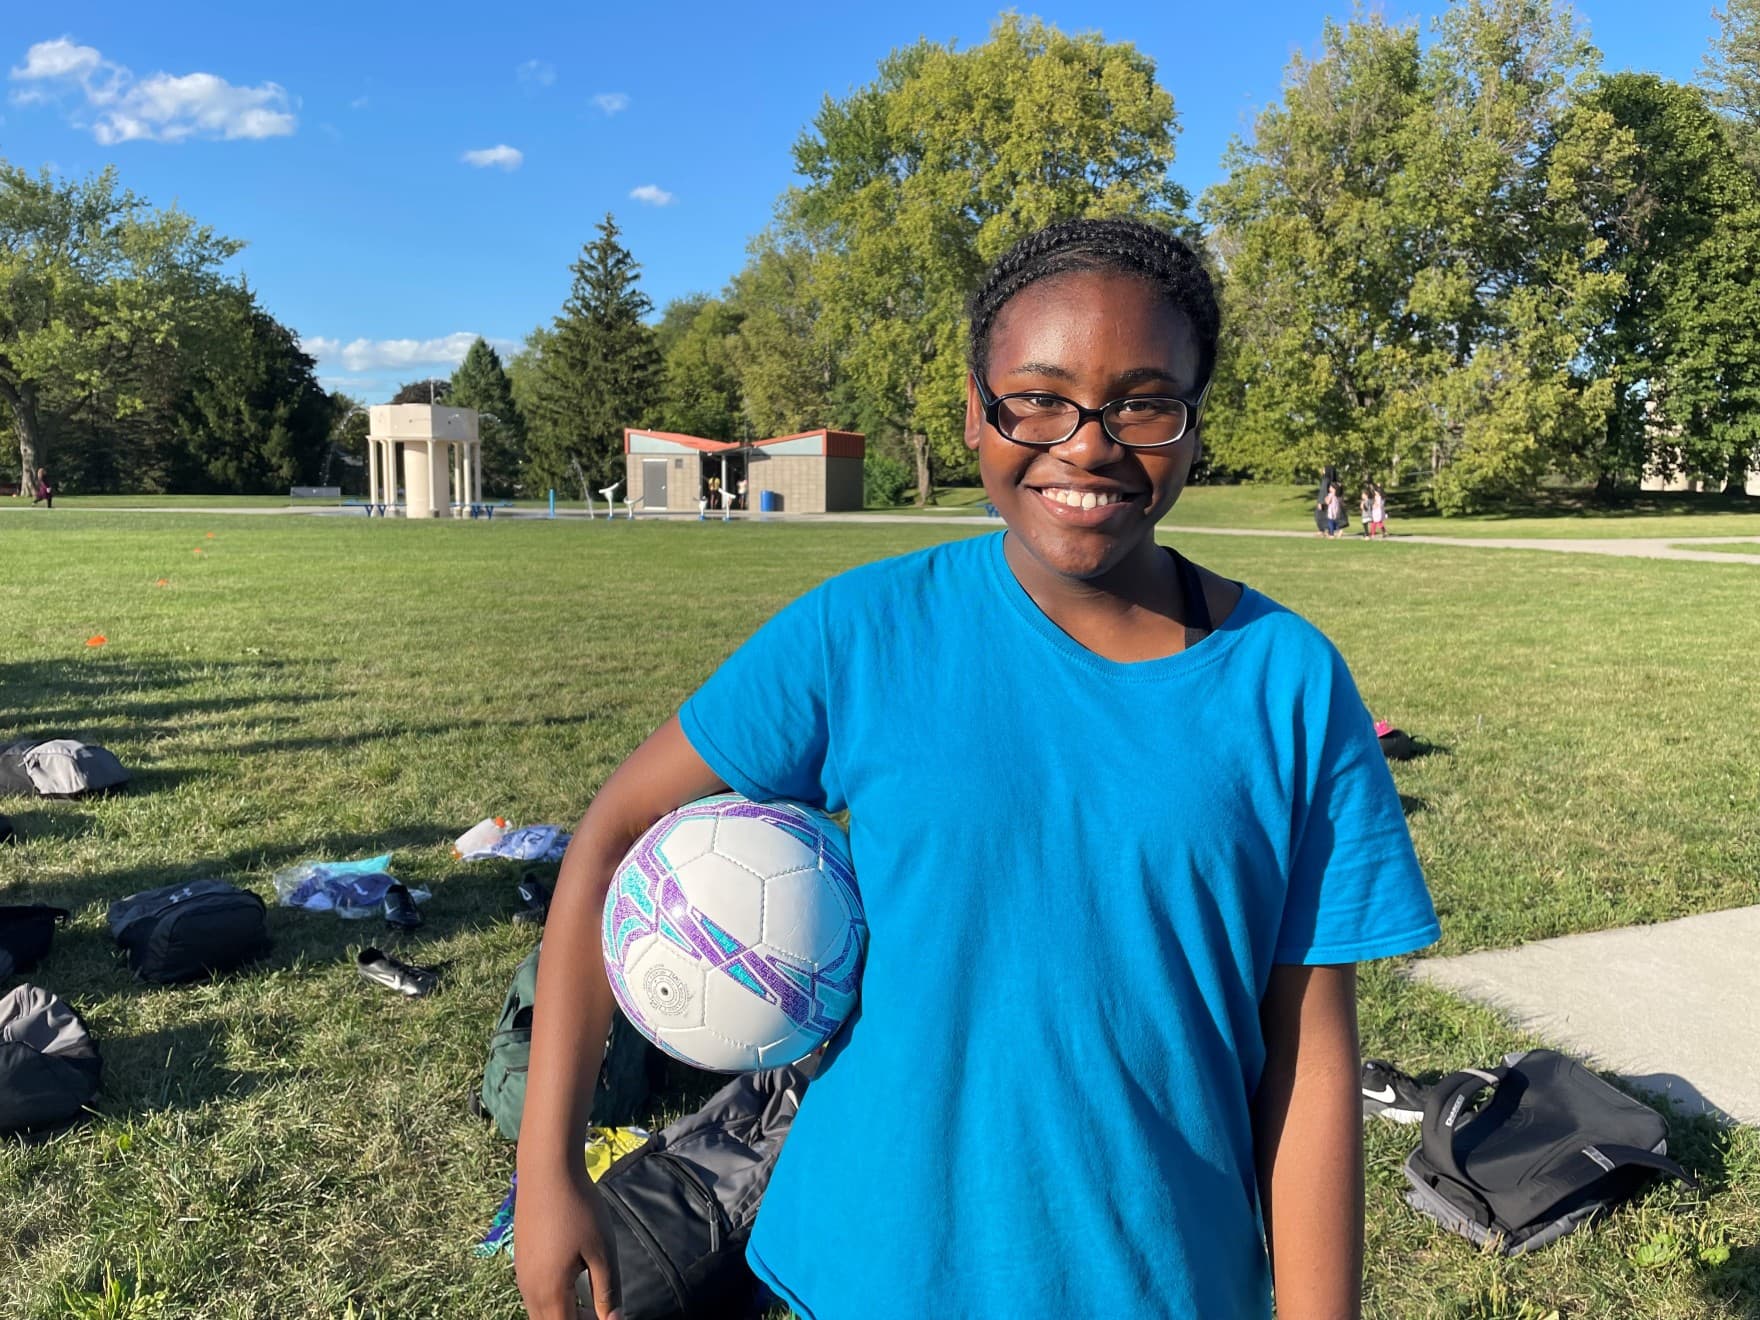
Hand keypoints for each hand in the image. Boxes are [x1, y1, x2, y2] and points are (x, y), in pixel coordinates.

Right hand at [514, 1165, 622, 1319]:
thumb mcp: (601, 1250)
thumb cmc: (579, 1208)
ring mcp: (522, 1274)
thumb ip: (606, 1291)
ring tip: (590, 1296)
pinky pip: (535, 1293)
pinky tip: (573, 1277)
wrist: (547, 1171)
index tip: (608, 1317)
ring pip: (540, 1311)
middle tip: (602, 1311)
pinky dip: (553, 1298)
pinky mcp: (521, 1260)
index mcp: (550, 1292)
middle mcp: (529, 1289)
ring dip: (563, 1312)